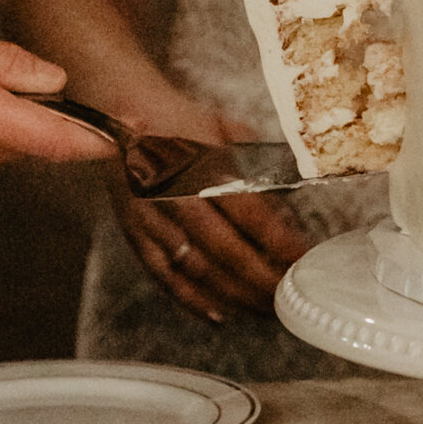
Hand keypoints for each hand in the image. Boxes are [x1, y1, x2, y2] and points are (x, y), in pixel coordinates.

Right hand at [105, 99, 311, 322]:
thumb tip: (290, 195)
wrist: (119, 109)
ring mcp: (151, 219)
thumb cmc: (177, 118)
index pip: (250, 214)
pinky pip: (164, 276)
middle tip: (287, 295)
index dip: (280, 243)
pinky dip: (192, 300)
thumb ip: (256, 162)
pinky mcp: (134, 233)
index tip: (303, 259)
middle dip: (262, 280)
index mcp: (202, 165)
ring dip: (234, 295)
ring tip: (263, 309)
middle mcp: (175, 196)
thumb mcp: (224, 127)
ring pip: (197, 270)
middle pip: (226, 251)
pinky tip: (220, 314)